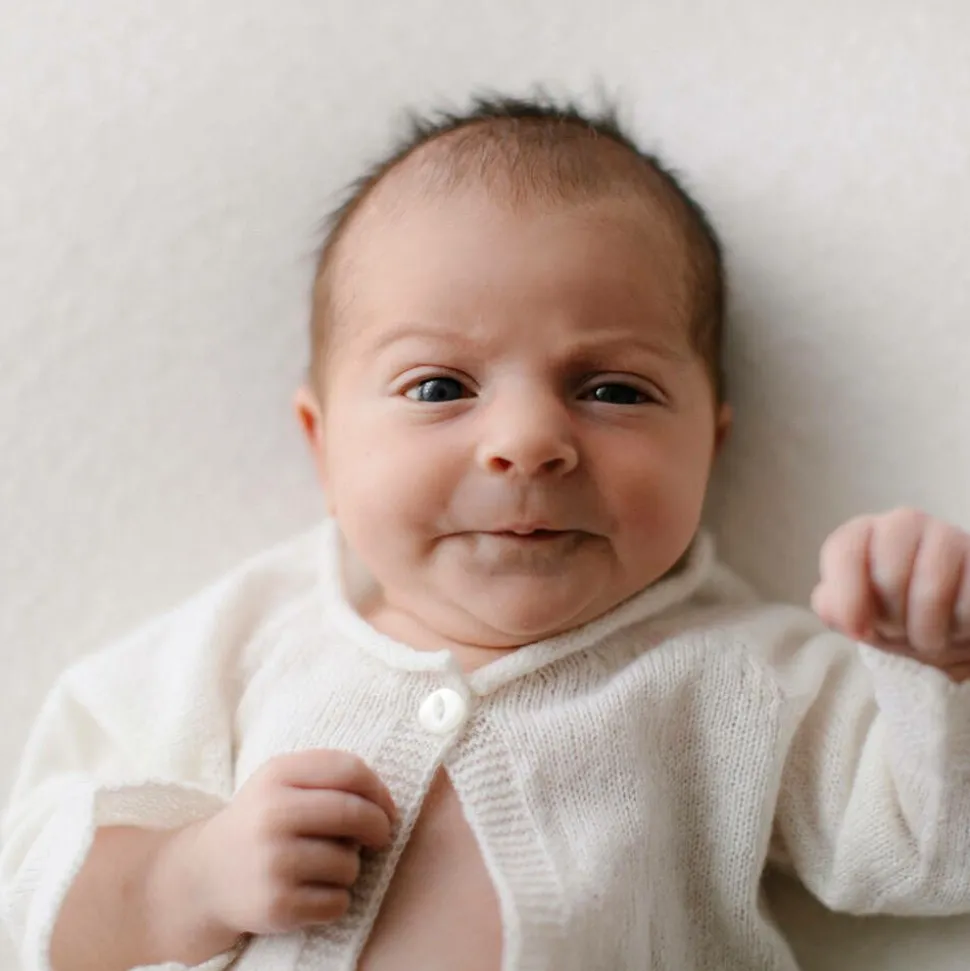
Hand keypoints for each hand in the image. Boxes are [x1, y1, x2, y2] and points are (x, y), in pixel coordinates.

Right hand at [185, 750, 395, 939]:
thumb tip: (386, 802)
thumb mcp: (283, 782)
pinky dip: (335, 900)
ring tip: (325, 866)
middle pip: (354, 814)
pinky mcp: (276, 905)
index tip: (386, 806)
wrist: (206, 876)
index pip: (349, 769)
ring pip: (349, 863)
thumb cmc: (262, 821)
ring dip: (350, 867)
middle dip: (379, 827)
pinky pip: (337, 901)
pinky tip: (313, 892)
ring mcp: (273, 862)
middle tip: (381, 836)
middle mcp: (272, 815)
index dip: (378, 789)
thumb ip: (330, 776)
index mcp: (278, 774)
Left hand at [812, 508, 969, 680]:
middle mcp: (904, 523)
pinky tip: (957, 625)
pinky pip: (969, 604)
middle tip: (900, 630)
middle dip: (893, 619)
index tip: (857, 631)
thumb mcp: (857, 615)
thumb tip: (832, 606)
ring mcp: (948, 535)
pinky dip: (961, 628)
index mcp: (863, 533)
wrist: (948, 626)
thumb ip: (834, 606)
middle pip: (890, 576)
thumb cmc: (894, 614)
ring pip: (932, 592)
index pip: (844, 551)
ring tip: (928, 634)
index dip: (847, 597)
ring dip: (927, 631)